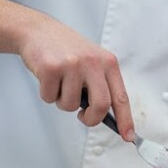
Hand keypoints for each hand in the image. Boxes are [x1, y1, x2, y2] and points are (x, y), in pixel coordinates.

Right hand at [18, 17, 135, 139]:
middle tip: (83, 116)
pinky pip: (50, 98)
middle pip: (101, 105)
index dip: (126, 119)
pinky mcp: (51, 68)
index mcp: (108, 62)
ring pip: (70, 105)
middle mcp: (93, 63)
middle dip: (91, 119)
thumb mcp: (91, 61)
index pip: (121, 97)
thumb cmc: (67, 51)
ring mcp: (72, 65)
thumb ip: (100, 84)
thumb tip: (106, 117)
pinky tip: (47, 77)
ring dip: (62, 102)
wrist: (38, 31)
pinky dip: (47, 94)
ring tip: (60, 83)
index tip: (129, 136)